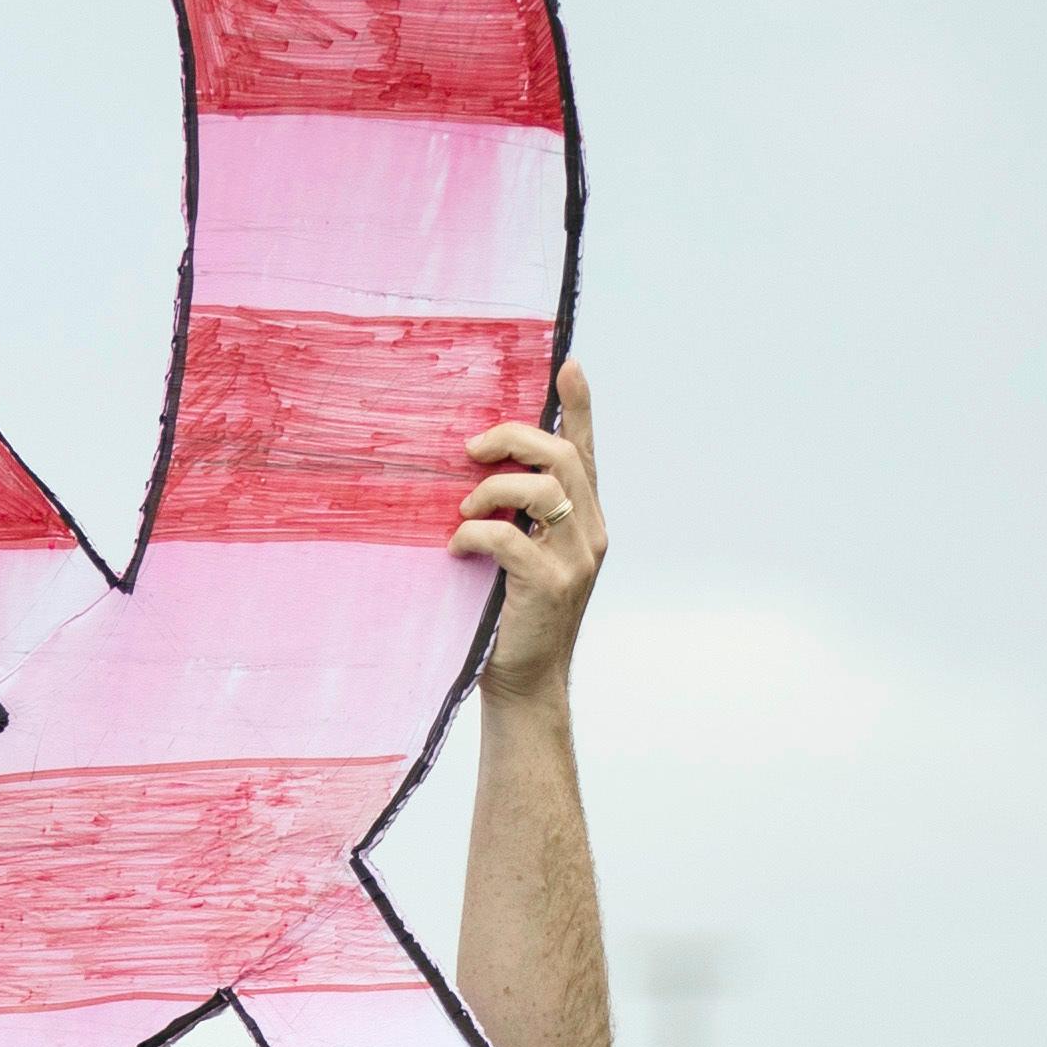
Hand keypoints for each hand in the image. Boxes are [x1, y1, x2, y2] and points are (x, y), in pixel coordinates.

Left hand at [455, 365, 604, 702]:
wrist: (523, 681)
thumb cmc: (510, 615)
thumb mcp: (521, 555)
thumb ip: (518, 516)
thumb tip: (477, 469)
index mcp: (586, 520)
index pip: (586, 453)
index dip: (580, 407)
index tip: (568, 365)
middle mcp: (591, 533)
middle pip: (563, 458)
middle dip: (514, 440)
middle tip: (471, 450)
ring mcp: (575, 560)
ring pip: (541, 491)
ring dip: (490, 491)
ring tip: (462, 512)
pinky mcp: (549, 584)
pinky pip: (509, 537)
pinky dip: (475, 534)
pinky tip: (456, 549)